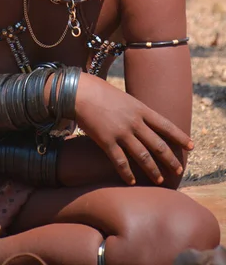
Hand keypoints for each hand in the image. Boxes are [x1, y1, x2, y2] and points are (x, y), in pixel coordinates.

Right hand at [75, 74, 193, 185]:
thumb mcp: (126, 99)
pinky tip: (131, 181)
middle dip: (170, 159)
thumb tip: (148, 125)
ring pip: (142, 156)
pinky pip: (120, 161)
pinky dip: (127, 173)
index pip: (166, 125)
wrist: (82, 92)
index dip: (180, 136)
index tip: (191, 146)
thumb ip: (137, 112)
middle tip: (179, 170)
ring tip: (160, 180)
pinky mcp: (106, 141)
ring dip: (152, 170)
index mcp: (140, 109)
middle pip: (157, 144)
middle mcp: (134, 121)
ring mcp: (121, 132)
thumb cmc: (102, 93)